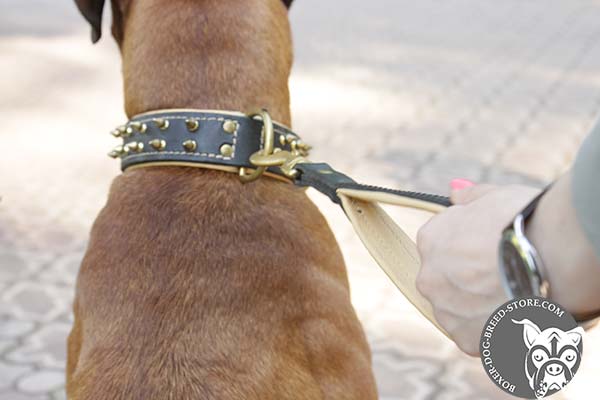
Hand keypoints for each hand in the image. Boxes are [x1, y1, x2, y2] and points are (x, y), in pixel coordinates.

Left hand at [416, 183, 539, 355]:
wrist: (547, 260)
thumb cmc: (523, 222)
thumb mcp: (495, 196)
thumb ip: (470, 197)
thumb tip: (454, 192)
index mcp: (430, 240)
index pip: (440, 243)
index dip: (468, 245)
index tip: (491, 247)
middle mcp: (428, 278)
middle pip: (445, 280)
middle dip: (468, 279)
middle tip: (503, 274)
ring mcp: (446, 311)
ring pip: (458, 310)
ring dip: (478, 306)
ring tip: (512, 294)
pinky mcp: (467, 340)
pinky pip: (476, 336)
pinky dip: (492, 329)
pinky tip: (512, 315)